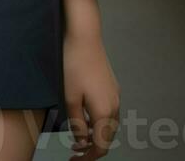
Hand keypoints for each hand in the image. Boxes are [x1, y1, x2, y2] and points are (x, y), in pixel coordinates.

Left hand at [63, 29, 120, 159]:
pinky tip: (85, 116)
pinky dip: (99, 121)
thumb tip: (82, 141)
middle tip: (74, 150)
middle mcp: (114, 106)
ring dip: (96, 134)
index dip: (88, 157)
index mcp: (104, 112)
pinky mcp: (112, 86)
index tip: (74, 159)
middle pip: (107, 138)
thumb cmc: (74, 63)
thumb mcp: (70, 96)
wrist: (85, 36)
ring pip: (109, 125)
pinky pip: (109, 112)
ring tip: (78, 134)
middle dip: (92, 147)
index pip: (101, 146)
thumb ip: (77, 122)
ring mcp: (115, 95)